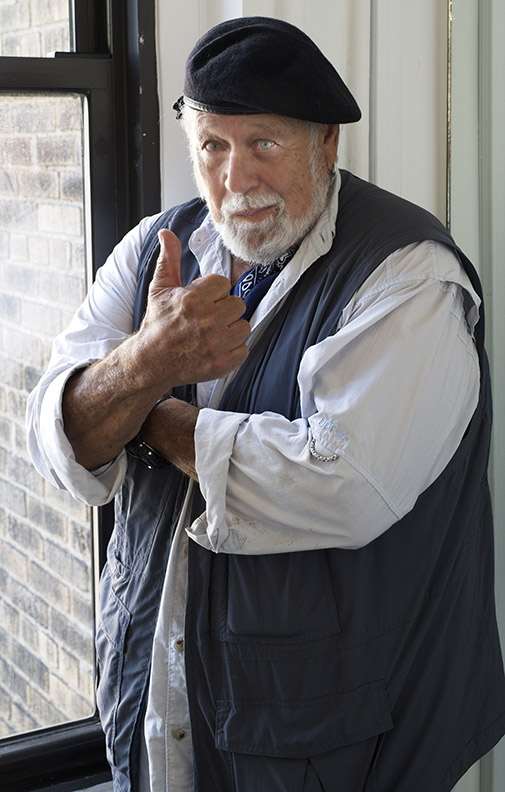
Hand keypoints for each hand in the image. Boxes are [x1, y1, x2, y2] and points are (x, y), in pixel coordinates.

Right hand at [137, 229, 249, 387]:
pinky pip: (244, 350)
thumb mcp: (160, 288)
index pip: (224, 284)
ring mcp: (215, 344)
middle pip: (238, 304)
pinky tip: (217, 348)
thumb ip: (169, 259)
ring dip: (231, 330)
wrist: (150, 362)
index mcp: (192, 299)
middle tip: (209, 318)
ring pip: (243, 326)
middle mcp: (206, 321)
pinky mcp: (222, 363)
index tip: (202, 301)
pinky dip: (233, 351)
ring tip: (213, 333)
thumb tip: (167, 232)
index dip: (213, 292)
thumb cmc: (157, 323)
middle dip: (225, 310)